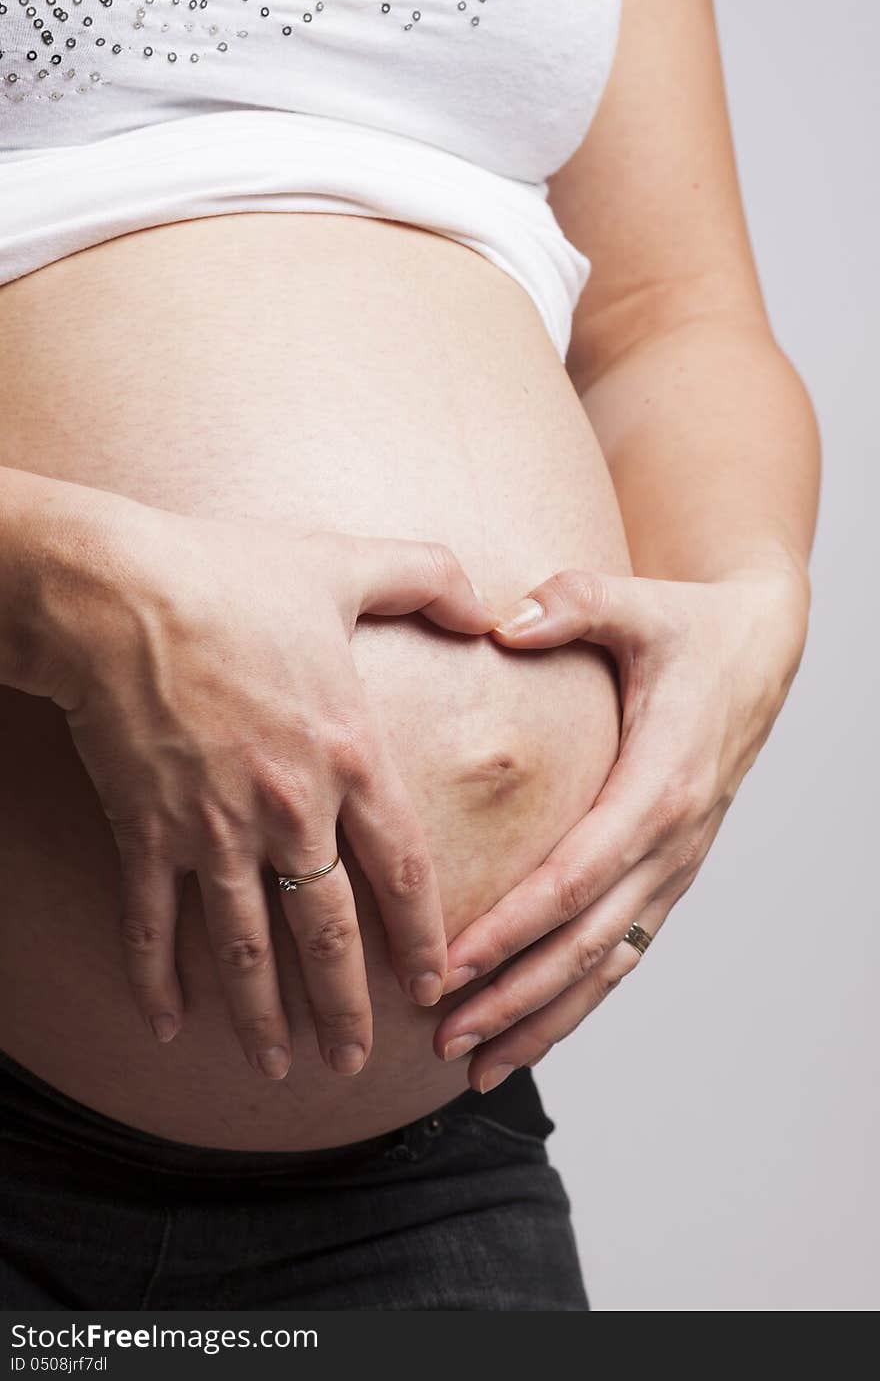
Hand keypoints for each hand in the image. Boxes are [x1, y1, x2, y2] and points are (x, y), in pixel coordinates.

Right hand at [37, 494, 495, 1079]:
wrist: (115, 592)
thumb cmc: (230, 576)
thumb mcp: (347, 563)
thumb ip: (430, 579)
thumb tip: (488, 606)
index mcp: (349, 754)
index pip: (402, 870)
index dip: (420, 937)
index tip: (432, 987)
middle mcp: (290, 809)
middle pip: (327, 932)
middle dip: (343, 1007)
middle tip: (355, 1063)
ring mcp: (213, 829)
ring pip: (244, 947)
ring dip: (261, 1015)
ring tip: (276, 1068)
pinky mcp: (146, 830)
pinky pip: (151, 922)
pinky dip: (157, 977)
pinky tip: (169, 1024)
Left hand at [435, 562, 809, 1091]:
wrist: (761, 652)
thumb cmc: (690, 628)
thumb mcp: (638, 603)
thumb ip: (573, 603)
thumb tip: (503, 622)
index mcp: (658, 785)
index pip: (576, 876)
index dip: (513, 927)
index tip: (451, 964)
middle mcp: (671, 842)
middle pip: (586, 942)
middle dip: (513, 995)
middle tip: (442, 1036)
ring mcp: (675, 867)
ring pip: (607, 965)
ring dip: (541, 1017)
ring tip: (474, 1062)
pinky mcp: (669, 874)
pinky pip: (623, 952)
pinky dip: (576, 1000)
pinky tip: (528, 1034)